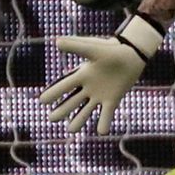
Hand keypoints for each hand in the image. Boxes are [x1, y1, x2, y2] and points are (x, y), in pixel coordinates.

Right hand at [39, 13, 164, 134]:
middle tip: (52, 118)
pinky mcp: (112, 100)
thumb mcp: (93, 48)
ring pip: (85, 111)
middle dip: (62, 110)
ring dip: (79, 120)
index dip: (53, 92)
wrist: (132, 53)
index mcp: (82, 75)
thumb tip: (57, 42)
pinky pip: (106, 114)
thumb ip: (76, 46)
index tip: (42, 100)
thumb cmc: (111, 49)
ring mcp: (100, 95)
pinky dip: (103, 123)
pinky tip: (102, 132)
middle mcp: (88, 87)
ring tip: (71, 130)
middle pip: (72, 102)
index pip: (64, 86)